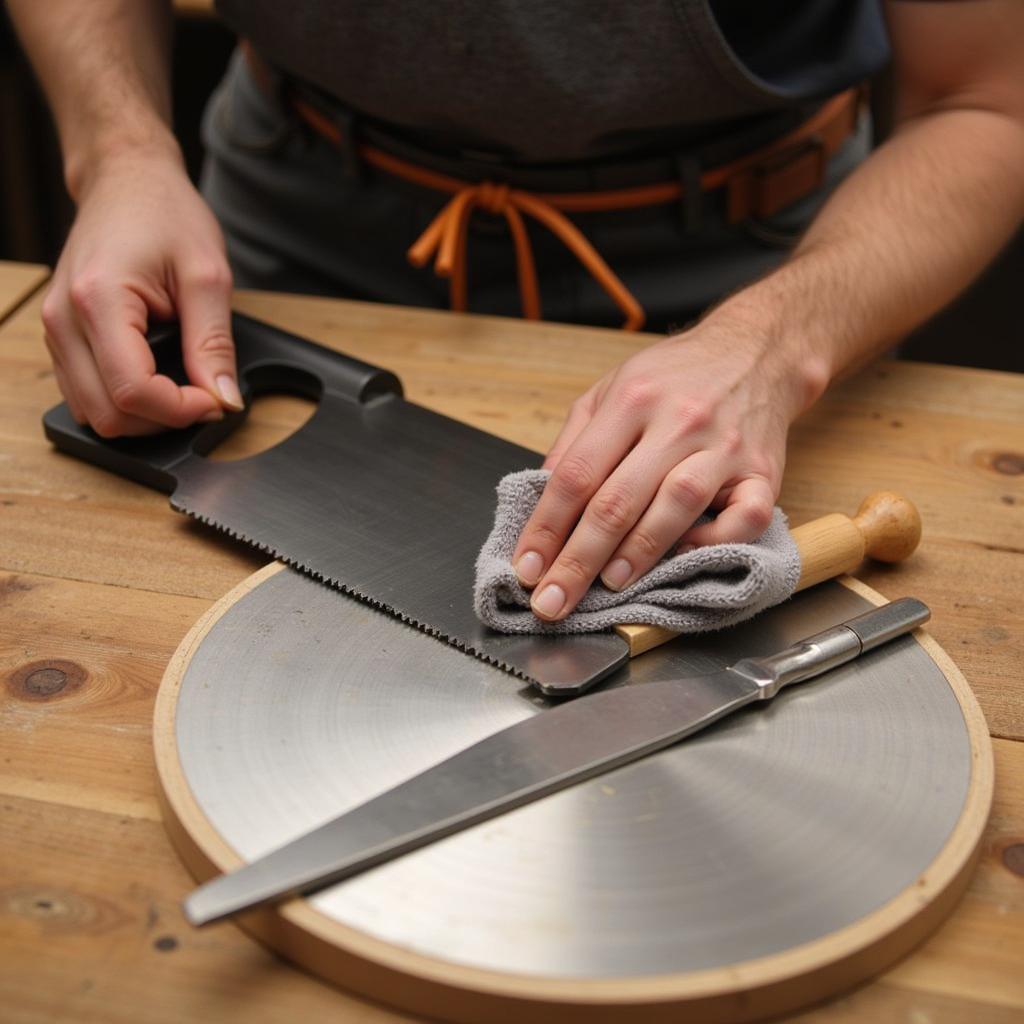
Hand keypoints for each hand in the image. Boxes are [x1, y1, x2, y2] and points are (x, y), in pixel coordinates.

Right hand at [42, 148, 238, 436]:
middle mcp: (64, 320)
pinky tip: (157, 379)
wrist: (127, 182)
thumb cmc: (165, 215)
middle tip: (204, 395)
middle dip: (163, 419)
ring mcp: (56, 331)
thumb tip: (224, 399)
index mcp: (99, 301)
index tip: (215, 400)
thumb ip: (214, 344)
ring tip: (182, 385)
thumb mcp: (208, 276)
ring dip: (143, 416)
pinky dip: (124, 402)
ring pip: (93, 413)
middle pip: (108, 415)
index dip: (181, 410)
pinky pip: (86, 394)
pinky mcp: (61, 337)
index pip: (133, 392)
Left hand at [512, 312, 824, 620]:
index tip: (526, 567)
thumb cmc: (674, 377)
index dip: (546, 527)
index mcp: (631, 399)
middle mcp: (678, 421)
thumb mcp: (611, 389)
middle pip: (618, 499)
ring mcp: (724, 447)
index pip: (576, 473)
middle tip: (553, 600)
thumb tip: (540, 500)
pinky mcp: (764, 472)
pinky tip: (683, 556)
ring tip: (609, 584)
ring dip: (638, 551)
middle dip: (578, 559)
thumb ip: (574, 441)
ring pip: (677, 505)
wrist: (755, 352)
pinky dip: (714, 542)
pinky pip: (746, 516)